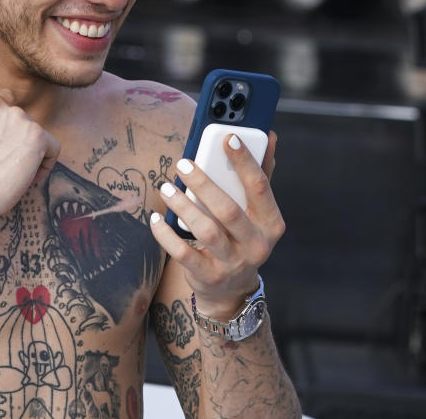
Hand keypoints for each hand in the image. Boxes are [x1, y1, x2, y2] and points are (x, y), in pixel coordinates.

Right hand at [0, 90, 59, 222]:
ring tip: (13, 174)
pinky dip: (45, 165)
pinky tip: (28, 178)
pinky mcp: (37, 135)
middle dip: (17, 142)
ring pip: (36, 135)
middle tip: (5, 165)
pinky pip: (52, 149)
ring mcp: (18, 118)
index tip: (2, 145)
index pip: (2, 102)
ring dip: (30, 154)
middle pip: (21, 120)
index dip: (5, 126)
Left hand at [150, 131, 283, 318]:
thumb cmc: (242, 236)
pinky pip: (183, 253)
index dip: (244, 161)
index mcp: (271, 223)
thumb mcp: (256, 211)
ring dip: (183, 206)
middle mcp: (256, 244)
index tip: (227, 137)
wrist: (231, 288)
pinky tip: (154, 218)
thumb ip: (261, 174)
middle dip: (204, 184)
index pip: (260, 187)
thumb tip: (270, 135)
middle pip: (228, 210)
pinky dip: (166, 234)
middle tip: (182, 164)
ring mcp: (233, 263)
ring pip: (206, 231)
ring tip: (166, 188)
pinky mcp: (209, 276)